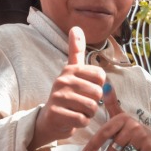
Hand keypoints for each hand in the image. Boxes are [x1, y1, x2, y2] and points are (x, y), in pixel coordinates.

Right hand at [32, 27, 105, 148]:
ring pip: (91, 107)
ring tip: (77, 111)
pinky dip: (82, 123)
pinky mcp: (56, 113)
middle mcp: (63, 80)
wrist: (49, 120)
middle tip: (82, 104)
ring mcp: (58, 96)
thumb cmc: (66, 96)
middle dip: (94, 103)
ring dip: (88, 114)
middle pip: (97, 92)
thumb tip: (76, 27)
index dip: (99, 87)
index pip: (100, 76)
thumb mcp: (71, 72)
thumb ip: (76, 51)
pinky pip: (82, 119)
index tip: (87, 90)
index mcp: (70, 70)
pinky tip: (73, 119)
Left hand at [82, 98, 150, 150]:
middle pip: (112, 150)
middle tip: (125, 148)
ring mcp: (143, 137)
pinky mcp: (150, 149)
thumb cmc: (135, 133)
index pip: (104, 133)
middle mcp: (133, 126)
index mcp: (123, 118)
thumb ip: (112, 104)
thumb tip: (106, 86)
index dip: (93, 145)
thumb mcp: (123, 117)